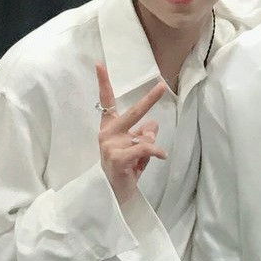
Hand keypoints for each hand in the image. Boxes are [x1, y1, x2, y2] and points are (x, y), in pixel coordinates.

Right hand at [96, 63, 168, 203]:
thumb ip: (143, 135)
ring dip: (151, 147)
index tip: (99, 65)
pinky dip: (156, 151)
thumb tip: (153, 124)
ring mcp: (111, 145)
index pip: (106, 103)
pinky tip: (160, 156)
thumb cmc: (124, 171)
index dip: (103, 83)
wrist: (114, 195)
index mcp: (109, 129)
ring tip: (150, 157)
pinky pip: (145, 147)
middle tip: (161, 86)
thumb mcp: (136, 150)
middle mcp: (107, 134)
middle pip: (132, 112)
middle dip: (149, 99)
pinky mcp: (118, 157)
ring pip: (144, 136)